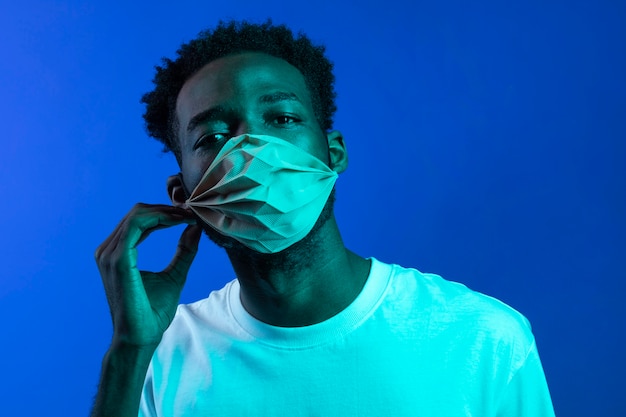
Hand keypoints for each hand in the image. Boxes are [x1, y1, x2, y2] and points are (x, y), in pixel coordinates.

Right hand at [95, 203, 201, 347]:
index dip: (165, 212)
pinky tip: (180, 221)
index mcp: (117, 253)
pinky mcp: (118, 260)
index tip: (190, 215)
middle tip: (193, 211)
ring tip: (189, 216)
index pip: (140, 219)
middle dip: (167, 208)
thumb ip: (184, 251)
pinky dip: (161, 218)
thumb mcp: (174, 275)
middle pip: (139, 212)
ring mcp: (110, 254)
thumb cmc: (152, 312)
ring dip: (167, 211)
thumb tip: (195, 228)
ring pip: (138, 214)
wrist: (140, 337)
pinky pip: (137, 225)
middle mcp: (108, 250)